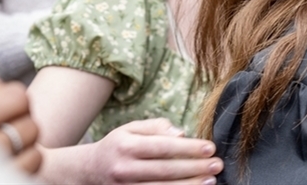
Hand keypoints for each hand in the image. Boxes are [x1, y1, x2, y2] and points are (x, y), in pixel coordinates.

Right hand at [81, 118, 222, 183]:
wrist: (89, 171)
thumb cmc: (118, 146)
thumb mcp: (131, 129)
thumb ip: (156, 127)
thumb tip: (181, 133)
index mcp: (127, 145)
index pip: (163, 147)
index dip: (188, 148)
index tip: (210, 147)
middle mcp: (125, 168)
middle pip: (166, 169)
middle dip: (195, 167)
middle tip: (217, 164)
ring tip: (211, 180)